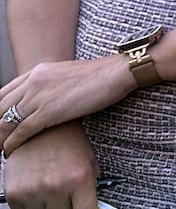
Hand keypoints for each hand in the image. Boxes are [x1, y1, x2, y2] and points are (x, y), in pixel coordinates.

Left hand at [0, 56, 132, 153]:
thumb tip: (39, 101)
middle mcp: (32, 82)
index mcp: (35, 72)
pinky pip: (21, 131)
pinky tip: (9, 151)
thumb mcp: (64, 74)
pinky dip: (12, 144)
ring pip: (5, 122)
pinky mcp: (49, 111)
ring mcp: (39, 96)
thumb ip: (47, 85)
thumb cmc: (98, 76)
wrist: (116, 72)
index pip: (1, 94)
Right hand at [0, 122, 101, 208]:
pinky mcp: (14, 193)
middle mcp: (56, 186)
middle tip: (66, 196)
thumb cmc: (66, 140)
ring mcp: (33, 191)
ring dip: (48, 205)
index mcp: (80, 178)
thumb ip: (91, 184)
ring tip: (50, 188)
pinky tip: (37, 188)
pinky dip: (31, 204)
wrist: (37, 127)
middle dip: (67, 207)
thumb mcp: (89, 159)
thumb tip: (94, 204)